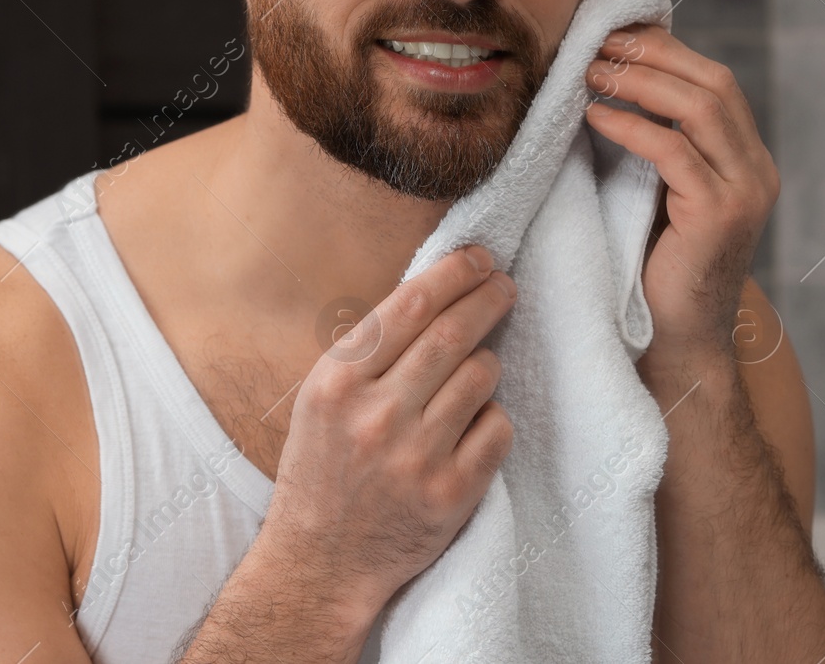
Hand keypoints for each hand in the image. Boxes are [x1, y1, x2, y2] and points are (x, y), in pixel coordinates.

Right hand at [262, 245, 516, 619]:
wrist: (320, 565)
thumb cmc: (323, 471)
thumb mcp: (322, 400)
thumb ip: (370, 353)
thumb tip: (437, 294)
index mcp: (337, 384)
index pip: (410, 306)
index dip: (454, 273)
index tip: (479, 259)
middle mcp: (376, 416)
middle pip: (453, 334)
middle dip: (488, 299)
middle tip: (504, 286)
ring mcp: (416, 458)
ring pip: (482, 377)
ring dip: (486, 365)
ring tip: (473, 372)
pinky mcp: (451, 494)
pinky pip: (497, 428)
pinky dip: (492, 419)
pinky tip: (472, 425)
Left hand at [583, 25, 778, 364]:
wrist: (676, 341)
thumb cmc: (655, 267)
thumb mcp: (659, 192)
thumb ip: (657, 144)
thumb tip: (611, 78)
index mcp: (748, 159)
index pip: (715, 82)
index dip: (666, 50)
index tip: (614, 32)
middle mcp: (758, 170)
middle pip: (713, 84)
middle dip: (653, 55)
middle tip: (597, 43)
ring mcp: (745, 192)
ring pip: (700, 109)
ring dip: (639, 82)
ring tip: (589, 72)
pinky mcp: (719, 216)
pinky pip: (674, 152)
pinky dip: (633, 127)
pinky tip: (595, 117)